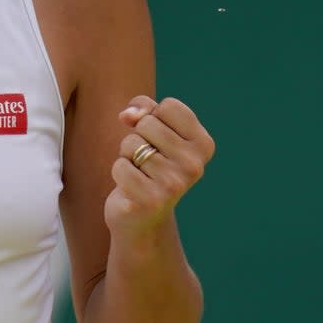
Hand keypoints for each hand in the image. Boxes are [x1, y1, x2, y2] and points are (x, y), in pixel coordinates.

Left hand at [105, 95, 214, 240]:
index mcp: (203, 144)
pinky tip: (131, 188)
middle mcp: (195, 164)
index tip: (159, 140)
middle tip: (146, 161)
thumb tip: (127, 115)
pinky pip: (120, 166)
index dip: (153, 118)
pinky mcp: (152, 200)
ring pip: (131, 143)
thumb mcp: (152, 132)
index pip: (169, 106)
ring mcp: (175, 184)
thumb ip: (143, 110)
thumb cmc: (148, 166)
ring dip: (127, 157)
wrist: (143, 217)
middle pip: (147, 123)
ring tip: (140, 174)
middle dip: (137, 138)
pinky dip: (119, 173)